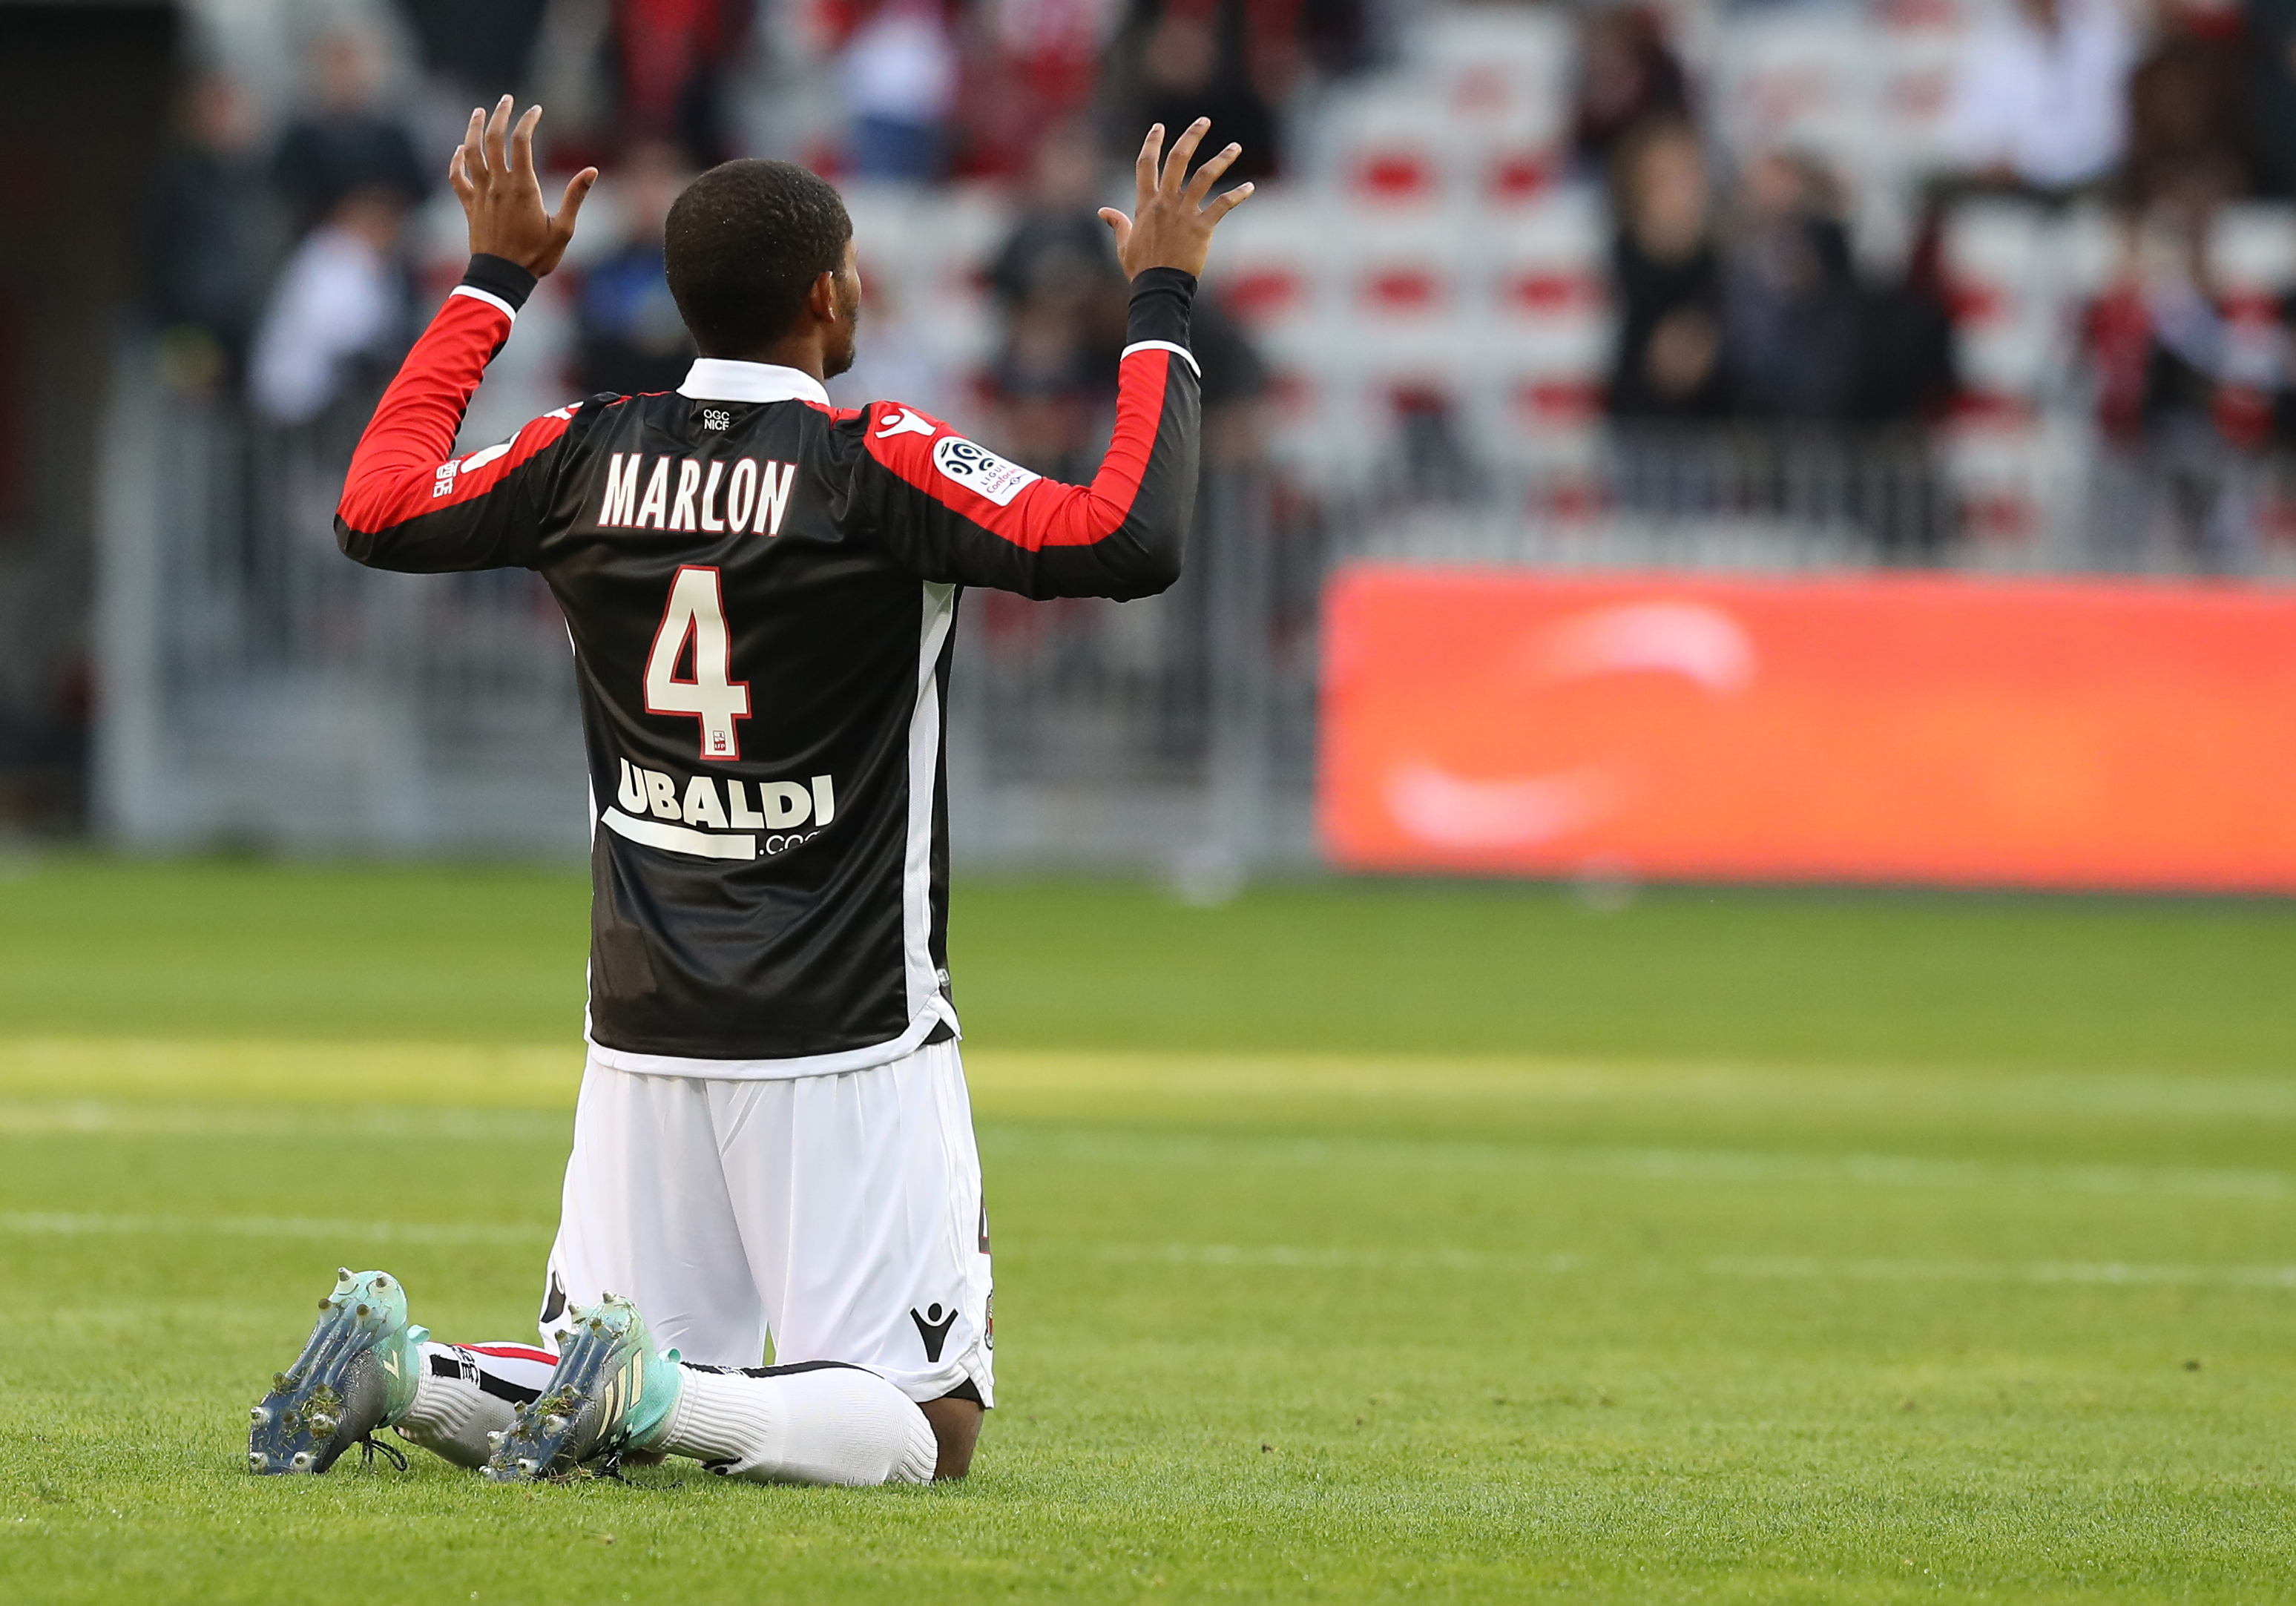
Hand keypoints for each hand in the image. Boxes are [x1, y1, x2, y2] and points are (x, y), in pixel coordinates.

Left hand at [448, 96, 596, 276]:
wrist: (502, 277)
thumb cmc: (536, 256)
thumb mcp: (563, 229)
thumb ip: (575, 197)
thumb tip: (591, 171)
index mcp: (523, 187)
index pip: (522, 142)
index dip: (528, 121)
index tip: (535, 110)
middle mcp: (498, 184)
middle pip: (494, 139)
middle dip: (500, 116)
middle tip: (506, 100)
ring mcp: (481, 193)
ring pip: (471, 152)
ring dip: (474, 130)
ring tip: (480, 113)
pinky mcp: (469, 205)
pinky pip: (457, 177)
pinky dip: (456, 161)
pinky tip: (460, 150)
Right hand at [1099, 119, 1252, 279]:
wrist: (1158, 287)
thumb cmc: (1141, 269)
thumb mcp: (1123, 245)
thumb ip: (1117, 223)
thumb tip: (1103, 212)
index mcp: (1146, 204)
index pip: (1146, 165)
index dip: (1152, 143)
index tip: (1159, 127)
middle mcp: (1165, 202)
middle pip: (1177, 159)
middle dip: (1191, 136)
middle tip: (1204, 120)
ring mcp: (1184, 213)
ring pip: (1204, 176)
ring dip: (1221, 159)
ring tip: (1235, 147)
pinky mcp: (1202, 227)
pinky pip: (1223, 205)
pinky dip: (1238, 195)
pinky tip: (1250, 187)